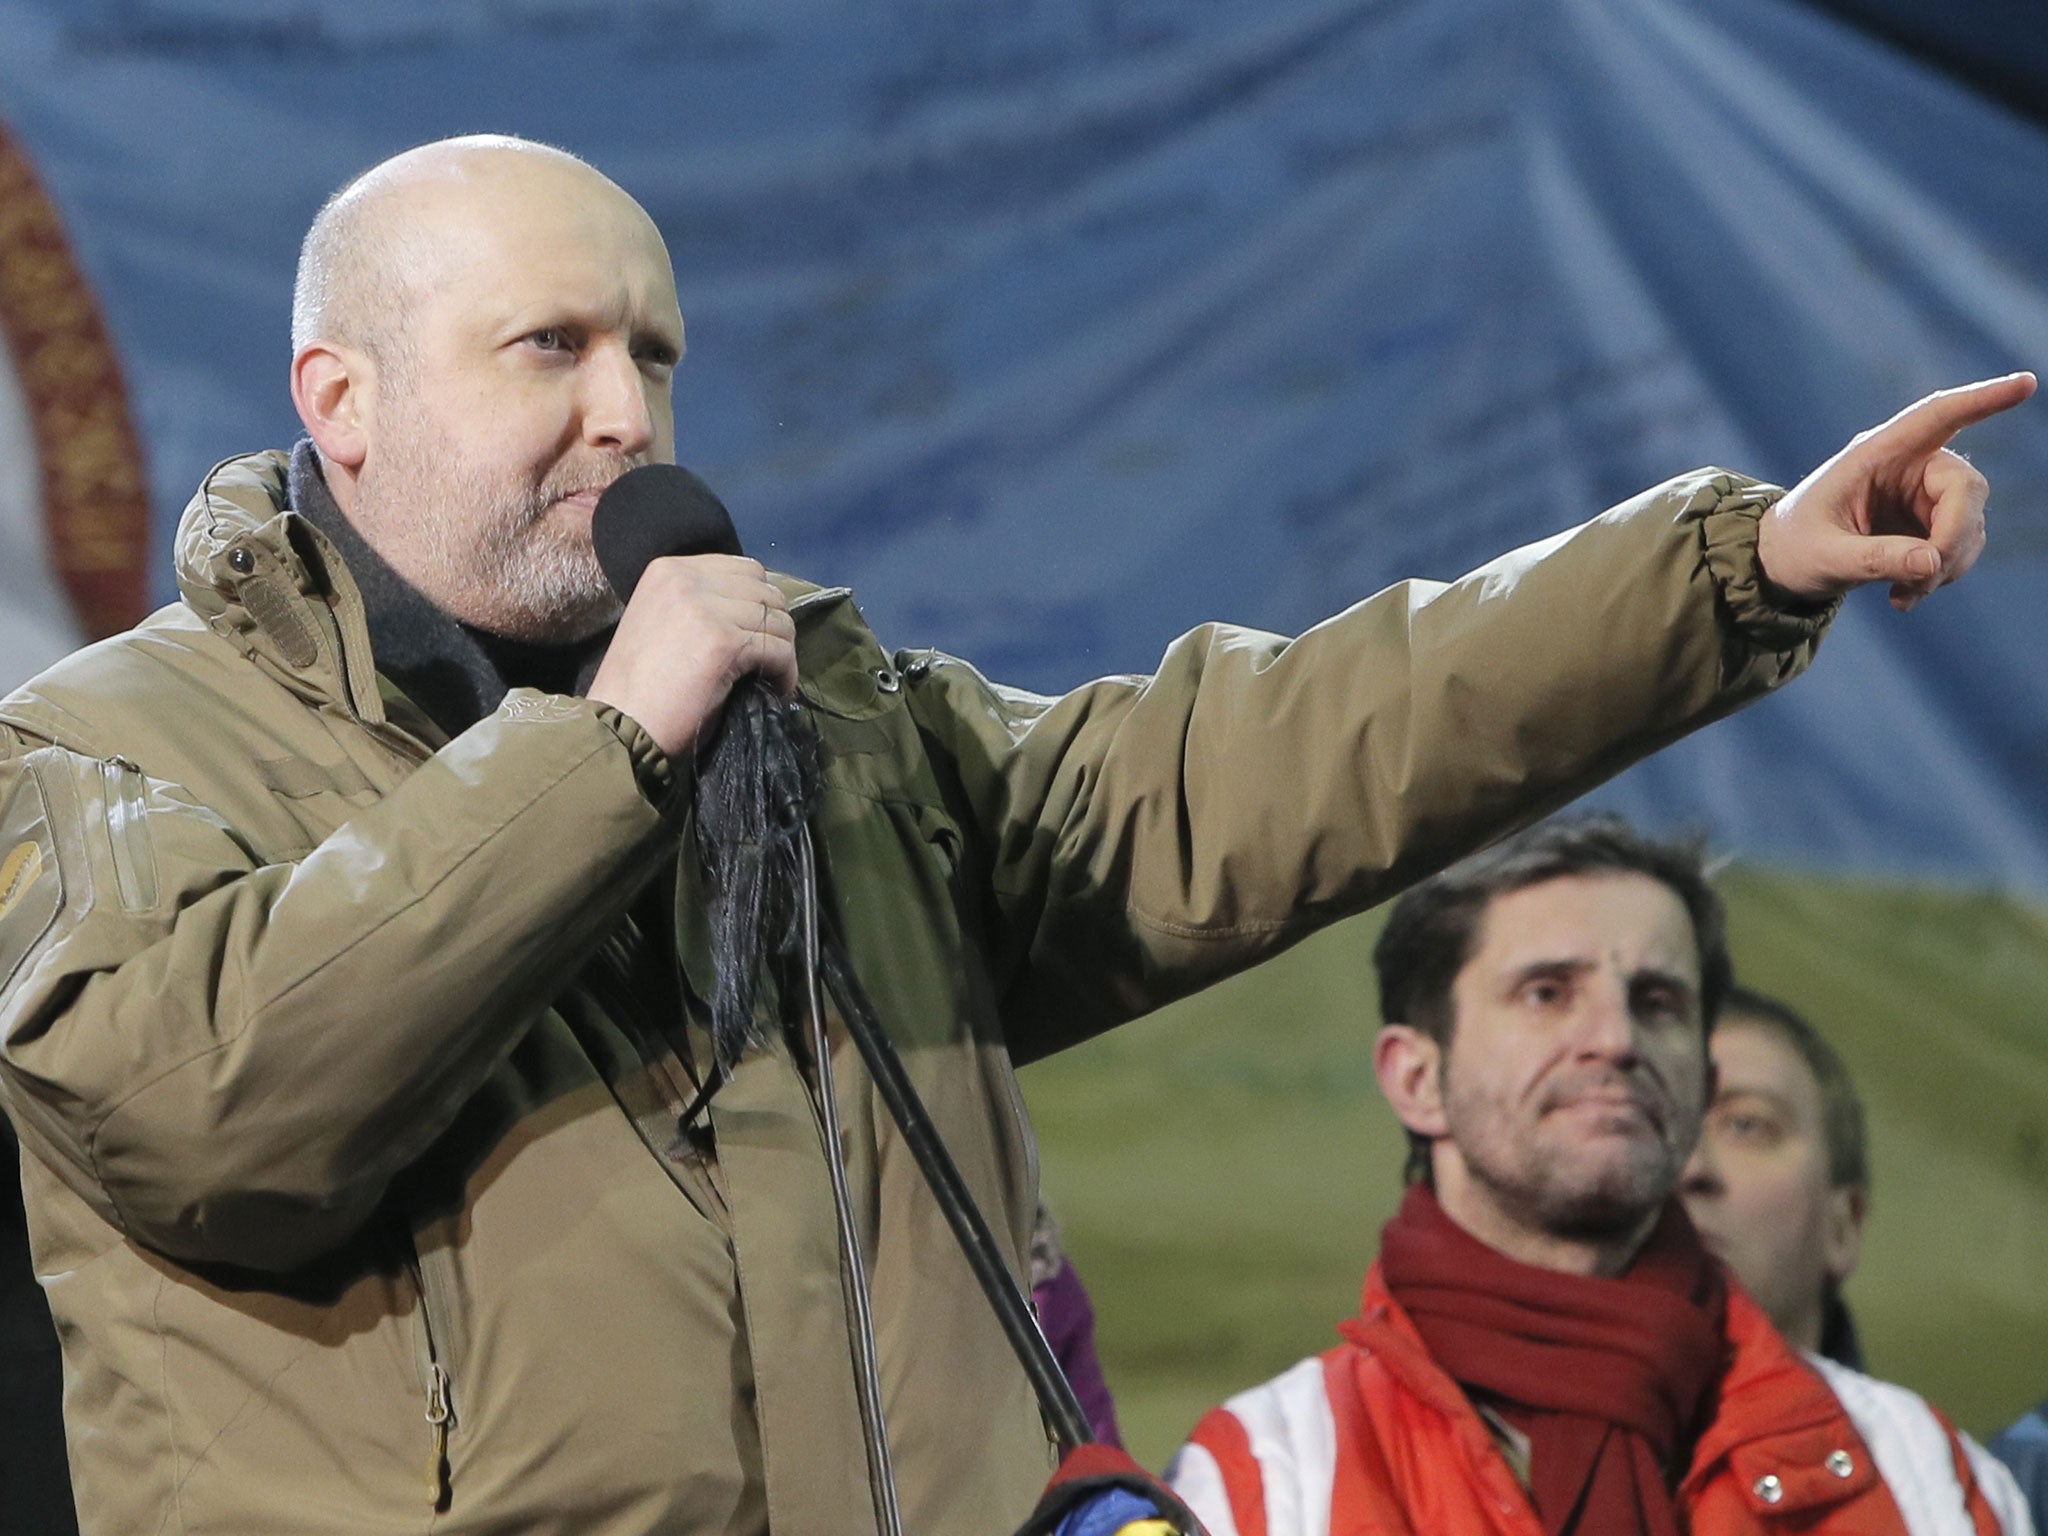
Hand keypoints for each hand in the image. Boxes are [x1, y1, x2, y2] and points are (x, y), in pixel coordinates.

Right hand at [587, 555, 797, 757]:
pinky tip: (776, 688)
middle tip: (770, 658)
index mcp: (669, 570)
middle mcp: (687, 579)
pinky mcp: (724, 642)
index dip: (760, 602)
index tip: (757, 632)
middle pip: (766, 591)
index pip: (744, 569)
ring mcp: (706, 608)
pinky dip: (785, 671)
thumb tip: (751, 607)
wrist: (620, 725)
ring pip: (778, 620)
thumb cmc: (640, 686)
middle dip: (775, 626)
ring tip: (772, 676)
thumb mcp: (660, 621)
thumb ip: (699, 603)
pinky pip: (779, 649)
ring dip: (783, 650)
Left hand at [1757, 372, 2036, 610]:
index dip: (1982, 400)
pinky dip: (1940, 576)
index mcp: (1875, 453)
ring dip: (1946, 566)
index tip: (2026, 383)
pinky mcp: (1931, 523)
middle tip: (1924, 579)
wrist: (1783, 566)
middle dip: (1952, 539)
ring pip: (1971, 523)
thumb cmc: (1794, 548)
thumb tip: (1931, 564)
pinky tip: (1902, 597)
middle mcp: (1908, 465)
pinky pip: (1961, 547)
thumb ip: (1874, 559)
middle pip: (1966, 488)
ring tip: (1901, 595)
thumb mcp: (1824, 558)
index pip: (1936, 416)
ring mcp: (1924, 494)